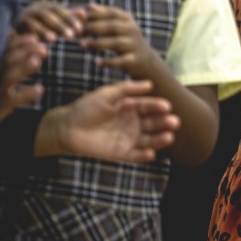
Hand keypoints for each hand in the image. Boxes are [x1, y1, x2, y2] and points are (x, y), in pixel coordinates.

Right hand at [0, 30, 46, 128]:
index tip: (34, 38)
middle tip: (43, 48)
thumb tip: (25, 37)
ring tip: (37, 62)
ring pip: (7, 78)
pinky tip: (40, 89)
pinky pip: (10, 100)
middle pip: (7, 61)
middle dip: (24, 53)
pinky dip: (25, 95)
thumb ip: (6, 56)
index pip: (4, 51)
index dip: (18, 44)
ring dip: (22, 69)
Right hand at [16, 1, 85, 42]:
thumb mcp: (58, 21)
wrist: (17, 35)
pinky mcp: (11, 31)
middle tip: (71, 36)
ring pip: (32, 23)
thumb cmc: (44, 26)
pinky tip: (36, 46)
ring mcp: (20, 19)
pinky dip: (27, 39)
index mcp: (44, 6)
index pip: (58, 10)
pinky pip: (18, 34)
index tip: (80, 29)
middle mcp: (32, 10)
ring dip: (42, 31)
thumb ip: (69, 17)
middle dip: (59, 25)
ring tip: (53, 40)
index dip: (69, 18)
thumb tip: (85, 13)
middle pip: (46, 15)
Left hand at [49, 80, 179, 162]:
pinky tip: (151, 153)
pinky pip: (136, 155)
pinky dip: (144, 156)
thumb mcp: (105, 94)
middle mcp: (133, 123)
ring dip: (160, 139)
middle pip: (153, 123)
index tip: (167, 106)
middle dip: (164, 123)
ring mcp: (128, 139)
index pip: (149, 106)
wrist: (67, 128)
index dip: (158, 106)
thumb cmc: (85, 108)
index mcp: (131, 107)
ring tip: (169, 137)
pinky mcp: (121, 153)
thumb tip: (149, 84)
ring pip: (149, 140)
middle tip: (174, 122)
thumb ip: (126, 89)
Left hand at [80, 4, 156, 77]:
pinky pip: (120, 61)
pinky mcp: (134, 60)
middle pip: (111, 26)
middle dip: (92, 28)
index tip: (75, 17)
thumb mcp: (117, 26)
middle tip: (75, 31)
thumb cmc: (125, 41)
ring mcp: (134, 45)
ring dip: (97, 43)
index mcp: (127, 20)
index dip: (93, 14)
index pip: (110, 13)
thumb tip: (89, 6)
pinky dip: (108, 61)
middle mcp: (132, 30)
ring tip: (81, 45)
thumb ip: (103, 17)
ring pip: (115, 43)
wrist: (145, 61)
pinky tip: (96, 62)